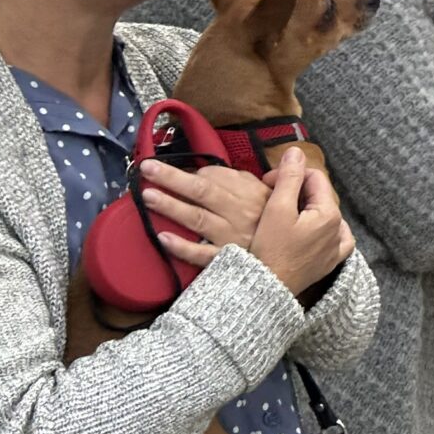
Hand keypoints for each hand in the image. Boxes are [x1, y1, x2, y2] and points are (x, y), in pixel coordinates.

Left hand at [138, 157, 269, 251]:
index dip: (192, 172)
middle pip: (202, 191)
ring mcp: (231, 238)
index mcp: (251, 194)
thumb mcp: (274, 196)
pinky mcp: (225, 260)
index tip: (175, 169)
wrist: (285, 265)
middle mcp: (239, 214)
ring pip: (198, 219)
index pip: (217, 177)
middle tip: (148, 168)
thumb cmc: (277, 228)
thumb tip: (216, 170)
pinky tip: (163, 238)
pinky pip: (201, 255)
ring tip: (148, 196)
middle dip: (172, 178)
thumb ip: (247, 181)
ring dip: (171, 206)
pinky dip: (182, 247)